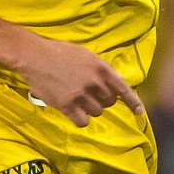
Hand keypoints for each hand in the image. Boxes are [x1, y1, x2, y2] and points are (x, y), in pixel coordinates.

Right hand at [14, 35, 144, 127]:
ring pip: (97, 112)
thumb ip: (100, 68)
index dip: (132, 101)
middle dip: (102, 100)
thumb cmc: (58, 52)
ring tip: (76, 98)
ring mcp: (81, 95)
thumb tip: (114, 81)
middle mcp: (94, 82)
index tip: (139, 112)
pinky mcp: (67, 106)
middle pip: (109, 102)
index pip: (122, 88)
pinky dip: (80, 119)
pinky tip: (74, 112)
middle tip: (89, 94)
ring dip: (90, 108)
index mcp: (100, 68)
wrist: (34, 56)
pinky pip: (83, 121)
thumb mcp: (84, 54)